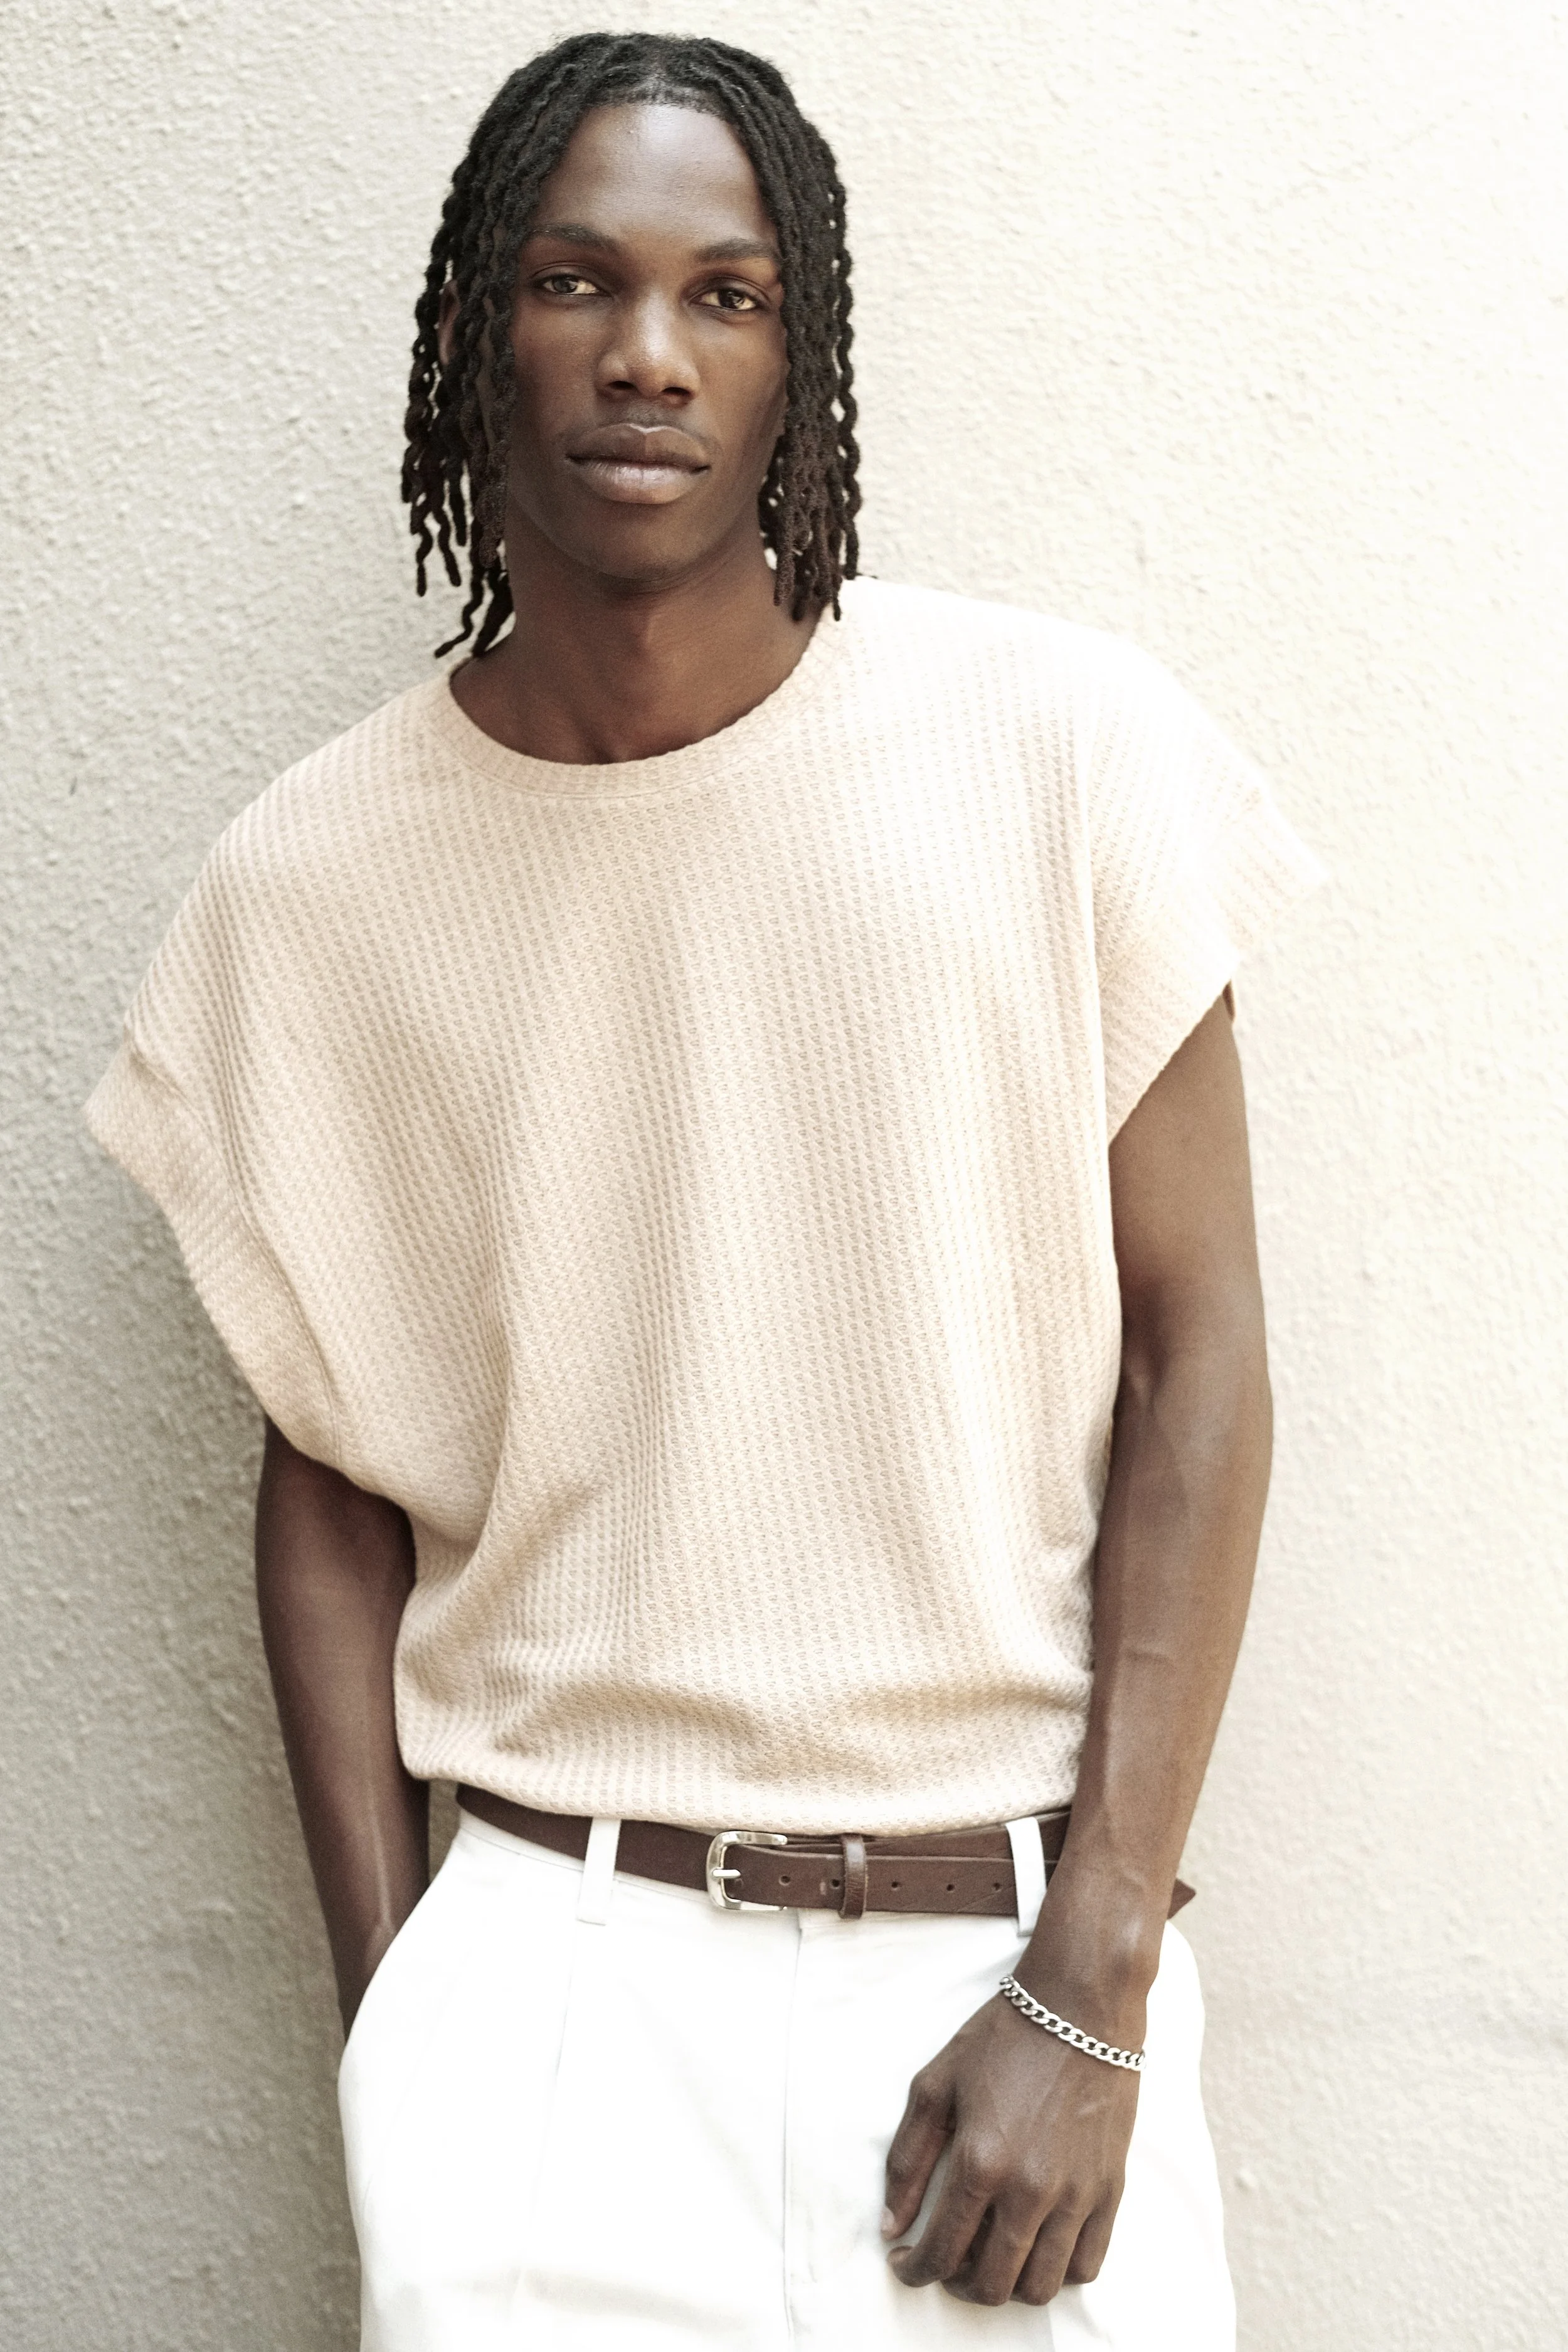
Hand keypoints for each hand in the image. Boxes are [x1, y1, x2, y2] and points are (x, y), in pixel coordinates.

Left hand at [881, 1987, 1141, 2305]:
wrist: (1079, 2005)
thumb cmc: (1003, 2037)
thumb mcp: (936, 2083)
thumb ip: (908, 2159)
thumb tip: (891, 2224)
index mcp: (981, 2160)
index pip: (940, 2251)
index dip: (915, 2269)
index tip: (905, 2263)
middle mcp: (1030, 2188)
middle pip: (991, 2284)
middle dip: (957, 2284)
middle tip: (946, 2260)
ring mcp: (1076, 2193)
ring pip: (1040, 2286)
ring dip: (1007, 2286)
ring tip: (990, 2256)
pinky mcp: (1110, 2189)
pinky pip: (1087, 2264)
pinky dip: (1057, 2272)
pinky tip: (1036, 2246)